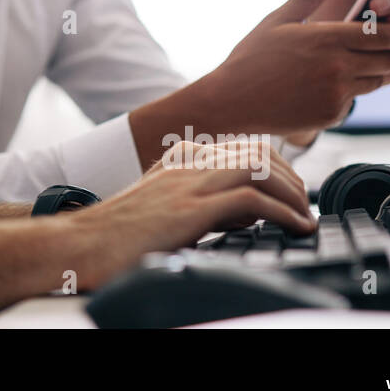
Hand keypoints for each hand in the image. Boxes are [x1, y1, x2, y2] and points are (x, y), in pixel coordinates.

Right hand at [67, 139, 314, 289]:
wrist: (83, 244)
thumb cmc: (119, 235)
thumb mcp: (166, 207)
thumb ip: (201, 200)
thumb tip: (246, 211)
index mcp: (180, 157)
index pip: (243, 146)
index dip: (277, 167)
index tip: (292, 193)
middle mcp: (187, 161)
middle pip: (258, 150)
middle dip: (291, 178)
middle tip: (304, 207)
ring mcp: (189, 181)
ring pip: (261, 167)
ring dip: (293, 193)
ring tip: (306, 219)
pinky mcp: (191, 206)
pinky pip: (253, 197)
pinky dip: (283, 212)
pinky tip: (295, 227)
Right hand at [204, 0, 389, 137]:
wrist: (231, 101)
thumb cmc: (251, 57)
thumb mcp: (277, 19)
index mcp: (326, 38)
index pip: (382, 33)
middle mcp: (337, 67)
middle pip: (387, 58)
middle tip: (385, 46)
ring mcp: (335, 94)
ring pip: (376, 80)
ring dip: (372, 71)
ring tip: (352, 63)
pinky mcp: (331, 114)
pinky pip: (354, 99)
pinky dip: (348, 91)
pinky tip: (323, 85)